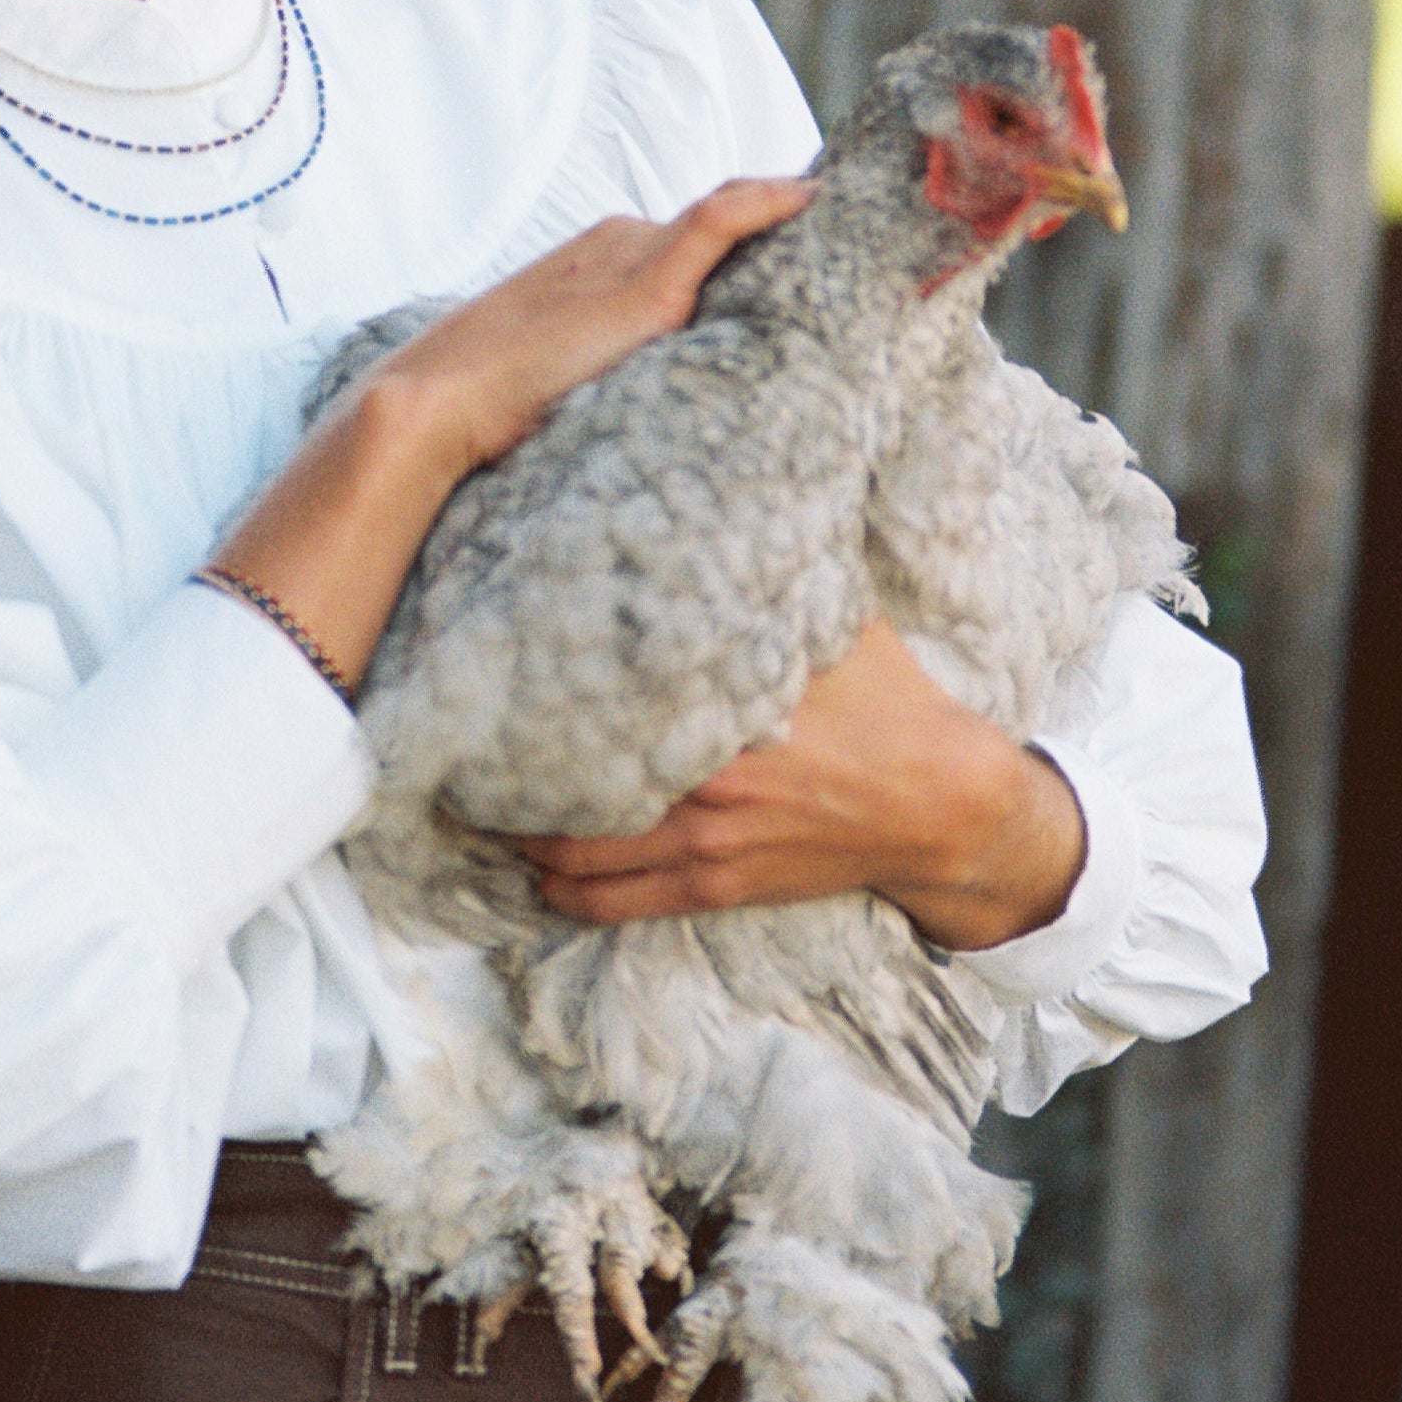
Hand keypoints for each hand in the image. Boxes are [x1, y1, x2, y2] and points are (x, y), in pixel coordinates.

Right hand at [210, 177, 811, 701]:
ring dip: (777, 223)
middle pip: (712, 236)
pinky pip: (720, 222)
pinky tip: (807, 200)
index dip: (737, 247)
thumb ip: (605, 371)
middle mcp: (615, 245)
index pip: (684, 242)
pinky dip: (765, 204)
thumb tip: (633, 426)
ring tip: (833, 228)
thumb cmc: (485, 411)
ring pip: (725, 225)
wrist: (438, 405)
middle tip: (830, 252)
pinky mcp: (647, 284)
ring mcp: (631, 259)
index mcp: (593, 259)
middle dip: (766, 241)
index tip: (786, 260)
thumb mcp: (560, 377)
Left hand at [512, 619, 1087, 951]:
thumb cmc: (888, 696)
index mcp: (720, 711)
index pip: (591, 706)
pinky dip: (560, 890)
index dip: (525, 695)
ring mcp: (703, 847)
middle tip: (457, 740)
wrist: (943, 803)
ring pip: (571, 858)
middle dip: (498, 772)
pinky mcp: (715, 888)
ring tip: (480, 801)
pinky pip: (609, 906)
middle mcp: (699, 787)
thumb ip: (761, 573)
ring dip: (518, 836)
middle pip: (557, 791)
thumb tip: (708, 496)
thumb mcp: (830, 618)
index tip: (483, 671)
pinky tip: (533, 865)